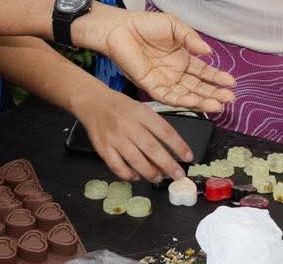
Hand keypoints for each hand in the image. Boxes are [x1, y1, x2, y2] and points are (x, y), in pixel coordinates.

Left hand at [75, 8, 235, 112]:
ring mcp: (164, 81)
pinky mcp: (150, 86)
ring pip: (186, 95)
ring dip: (202, 100)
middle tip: (230, 98)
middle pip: (198, 87)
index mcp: (182, 58)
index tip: (231, 82)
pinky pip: (168, 96)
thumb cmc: (146, 24)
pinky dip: (182, 101)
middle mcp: (175, 73)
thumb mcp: (174, 25)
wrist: (121, 28)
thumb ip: (191, 38)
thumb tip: (209, 52)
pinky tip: (195, 102)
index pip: (203, 72)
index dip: (217, 77)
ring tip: (218, 104)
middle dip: (214, 93)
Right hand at [75, 84, 192, 181]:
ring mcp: (115, 138)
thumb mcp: (141, 110)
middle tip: (178, 175)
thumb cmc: (122, 108)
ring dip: (150, 173)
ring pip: (136, 160)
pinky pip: (118, 167)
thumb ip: (154, 128)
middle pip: (152, 148)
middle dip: (168, 164)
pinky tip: (137, 176)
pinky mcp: (103, 149)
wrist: (93, 103)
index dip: (179, 146)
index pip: (165, 131)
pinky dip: (129, 175)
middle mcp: (129, 125)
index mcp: (142, 113)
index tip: (188, 157)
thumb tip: (170, 153)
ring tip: (159, 178)